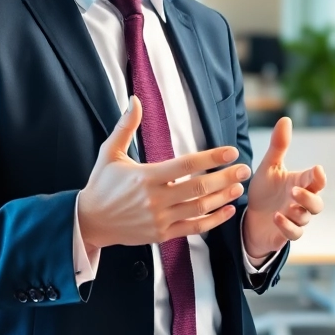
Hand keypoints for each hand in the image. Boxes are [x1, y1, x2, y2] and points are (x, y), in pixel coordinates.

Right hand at [77, 97, 246, 249]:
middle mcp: (156, 199)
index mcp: (146, 177)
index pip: (186, 165)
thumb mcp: (109, 153)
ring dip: (222, 198)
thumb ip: (125, 126)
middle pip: (199, 188)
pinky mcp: (161, 235)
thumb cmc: (101, 185)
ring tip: (239, 187)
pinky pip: (193, 228)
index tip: (230, 151)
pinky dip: (212, 221)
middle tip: (244, 169)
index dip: (211, 158)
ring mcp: (160, 219)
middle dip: (225, 178)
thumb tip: (135, 100)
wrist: (89, 222)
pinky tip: (227, 211)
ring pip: (199, 209)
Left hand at [243, 117, 325, 259]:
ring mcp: (295, 219)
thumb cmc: (265, 191)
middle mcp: (301, 202)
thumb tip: (286, 119)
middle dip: (309, 197)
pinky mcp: (285, 234)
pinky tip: (277, 217)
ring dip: (298, 212)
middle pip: (317, 203)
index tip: (316, 170)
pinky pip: (294, 234)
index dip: (318, 176)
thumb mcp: (269, 167)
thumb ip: (279, 146)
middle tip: (295, 190)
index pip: (316, 180)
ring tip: (286, 206)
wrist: (251, 217)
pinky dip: (287, 227)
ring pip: (306, 218)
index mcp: (300, 184)